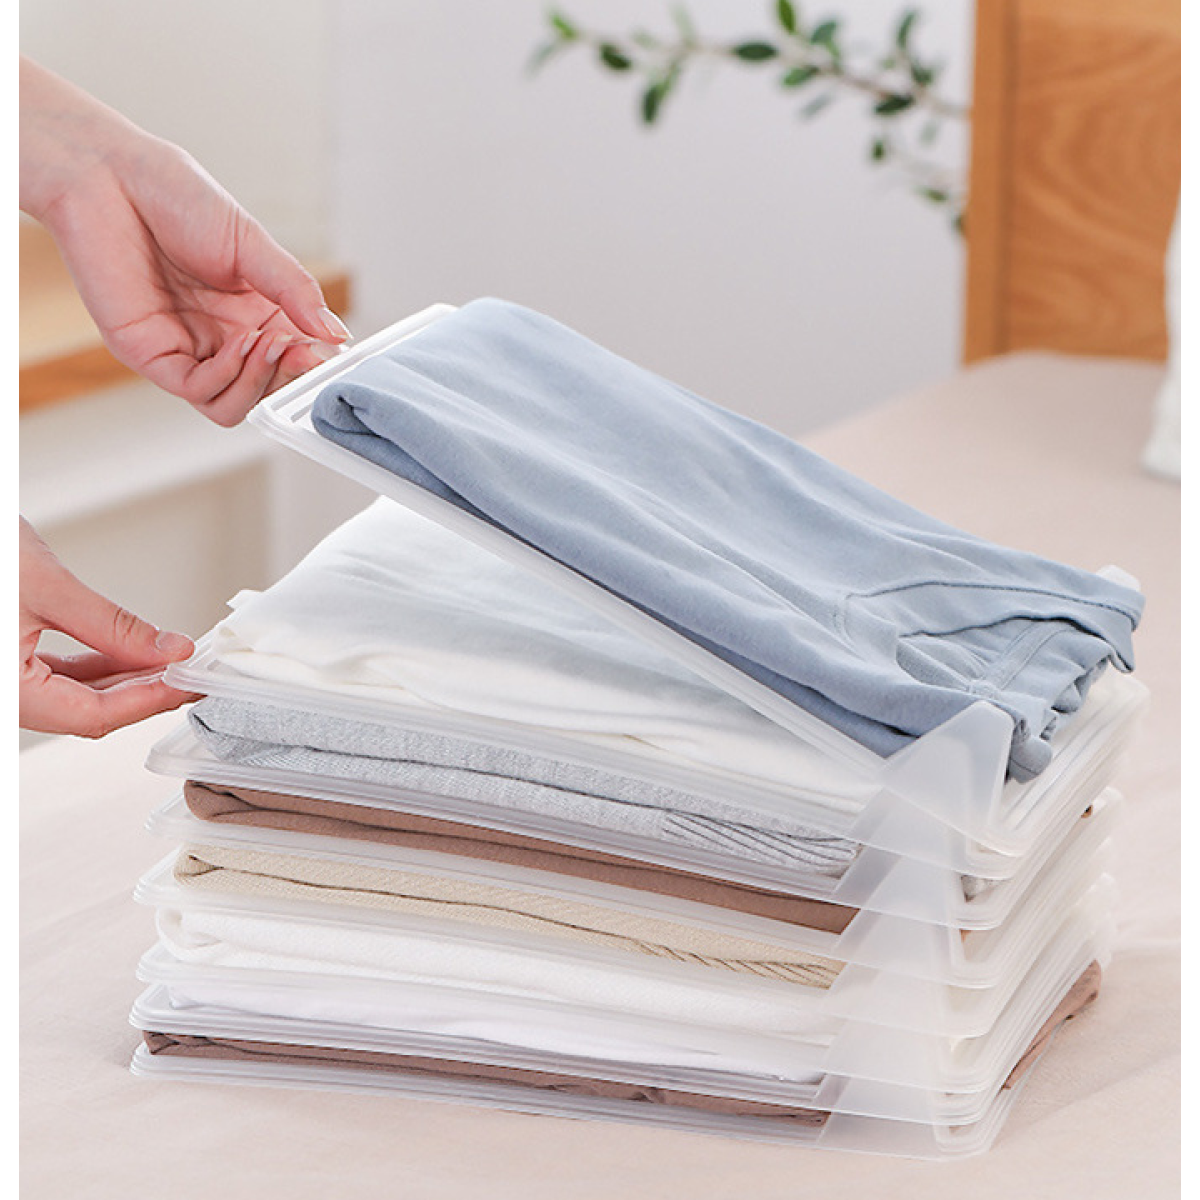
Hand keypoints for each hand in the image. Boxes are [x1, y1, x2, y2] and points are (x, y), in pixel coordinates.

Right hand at [19, 518, 200, 736]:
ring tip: (170, 660)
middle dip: (145, 690)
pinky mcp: (4, 660)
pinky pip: (56, 674)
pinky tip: (132, 651)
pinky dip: (97, 664)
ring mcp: (4, 680)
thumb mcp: (45, 586)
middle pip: (87, 709)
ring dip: (125, 678)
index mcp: (5, 691)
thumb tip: (168, 650)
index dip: (149, 700)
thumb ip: (111, 625)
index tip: (190, 682)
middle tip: (193, 673)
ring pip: (75, 693)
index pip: (93, 715)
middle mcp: (2, 695)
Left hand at [20, 59, 349, 425]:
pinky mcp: (151, 354)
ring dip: (260, 384)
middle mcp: (221, 336)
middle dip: (289, 377)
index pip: (292, 359)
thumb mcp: (252, 244)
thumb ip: (296, 291)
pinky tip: (242, 345)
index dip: (313, 365)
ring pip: (233, 404)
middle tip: (301, 350)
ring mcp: (187, 348)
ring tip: (272, 346)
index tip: (330, 352)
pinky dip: (228, 377)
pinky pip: (199, 390)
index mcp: (251, 312)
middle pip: (266, 390)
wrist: (109, 175)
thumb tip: (337, 334)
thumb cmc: (174, 196)